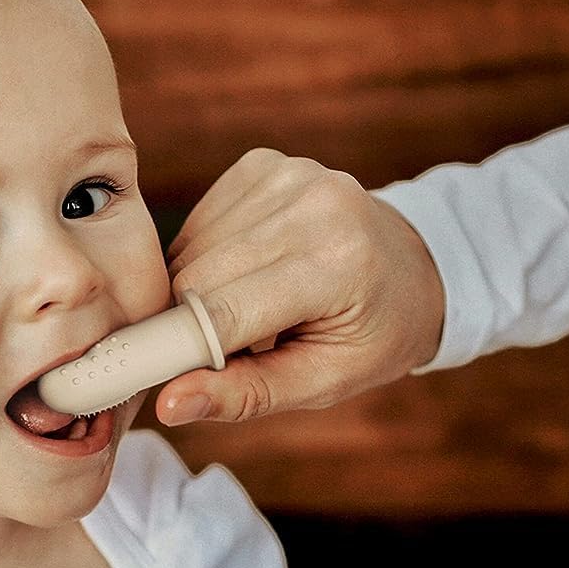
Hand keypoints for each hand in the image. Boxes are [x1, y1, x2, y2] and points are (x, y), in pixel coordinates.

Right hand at [158, 148, 444, 423]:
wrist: (414, 268)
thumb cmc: (371, 335)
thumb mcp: (324, 382)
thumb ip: (246, 393)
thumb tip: (169, 403)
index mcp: (340, 263)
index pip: (225, 311)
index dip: (179, 348)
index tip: (154, 377)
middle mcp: (315, 203)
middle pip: (197, 276)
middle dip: (189, 321)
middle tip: (218, 350)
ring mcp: (289, 174)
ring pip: (189, 249)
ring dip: (197, 289)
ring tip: (246, 309)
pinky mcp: (263, 164)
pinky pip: (198, 222)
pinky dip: (205, 257)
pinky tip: (243, 273)